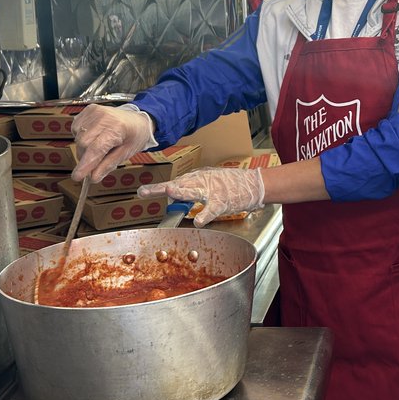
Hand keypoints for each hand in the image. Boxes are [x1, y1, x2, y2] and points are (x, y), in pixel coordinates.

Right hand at [71, 105, 153, 181]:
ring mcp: (95, 112)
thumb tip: (93, 177)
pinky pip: (76, 128)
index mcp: (117, 127)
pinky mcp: (88, 110)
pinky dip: (81, 136)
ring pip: (78, 137)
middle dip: (86, 157)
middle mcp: (104, 117)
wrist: (137, 120)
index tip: (77, 176)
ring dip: (84, 147)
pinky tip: (94, 137)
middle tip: (96, 161)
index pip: (95, 149)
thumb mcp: (126, 153)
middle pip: (83, 144)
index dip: (85, 165)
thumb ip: (108, 165)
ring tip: (99, 146)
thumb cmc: (135, 135)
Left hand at [139, 167, 264, 225]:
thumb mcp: (211, 182)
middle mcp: (203, 181)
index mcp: (198, 177)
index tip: (143, 192)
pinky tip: (198, 221)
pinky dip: (205, 216)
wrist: (255, 184)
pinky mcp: (224, 201)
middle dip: (160, 189)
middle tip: (143, 192)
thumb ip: (194, 189)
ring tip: (169, 192)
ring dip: (180, 192)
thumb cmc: (233, 184)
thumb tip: (176, 195)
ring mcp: (213, 191)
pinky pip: (212, 210)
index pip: (176, 182)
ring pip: (193, 191)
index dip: (159, 188)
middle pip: (178, 184)